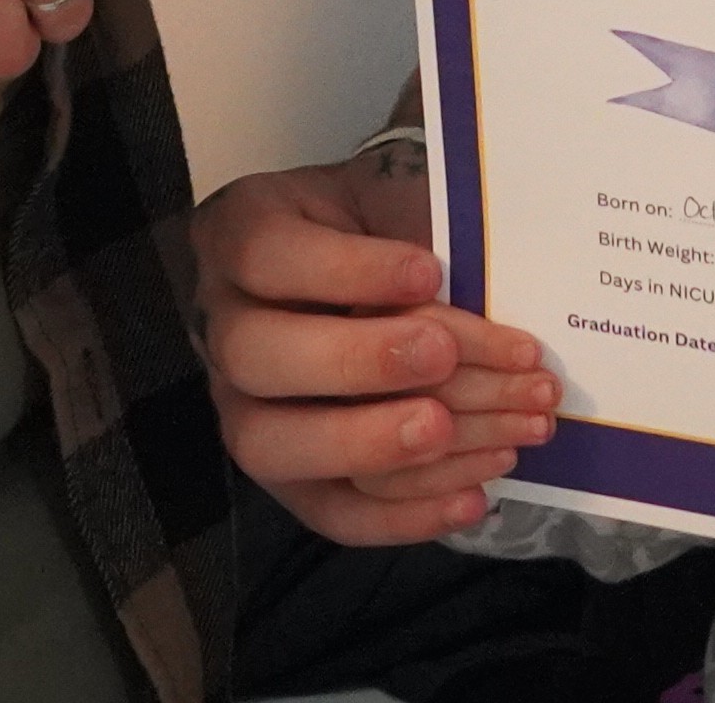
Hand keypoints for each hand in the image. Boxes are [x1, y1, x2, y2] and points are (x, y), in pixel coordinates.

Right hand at [198, 150, 558, 542]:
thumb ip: (418, 229)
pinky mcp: (289, 480)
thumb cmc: (378, 230)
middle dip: (358, 363)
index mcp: (241, 238)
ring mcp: (244, 411)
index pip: (266, 254)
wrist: (360, 273)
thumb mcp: (390, 199)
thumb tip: (489, 286)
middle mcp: (224, 329)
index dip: (347, 269)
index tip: (432, 272)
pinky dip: (404, 515)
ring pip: (277, 447)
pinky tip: (475, 497)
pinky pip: (329, 513)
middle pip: (257, 357)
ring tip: (488, 438)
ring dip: (386, 447)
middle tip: (443, 358)